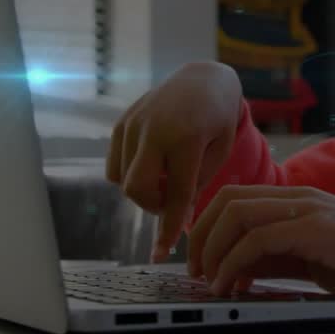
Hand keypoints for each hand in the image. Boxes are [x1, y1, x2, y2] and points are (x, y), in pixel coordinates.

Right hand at [106, 61, 242, 261]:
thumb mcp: (220, 151)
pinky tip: (152, 165)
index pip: (175, 194)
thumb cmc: (218, 120)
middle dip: (153, 207)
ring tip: (167, 177)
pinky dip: (130, 175)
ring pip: (123, 181)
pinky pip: (114, 167)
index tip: (162, 253)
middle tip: (173, 201)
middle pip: (136, 190)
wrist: (203, 80)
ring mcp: (133, 125)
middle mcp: (153, 130)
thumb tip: (176, 218)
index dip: (170, 227)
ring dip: (144, 191)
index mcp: (186, 138)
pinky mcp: (120, 124)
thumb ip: (197, 183)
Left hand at [188, 185, 334, 297]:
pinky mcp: (318, 230)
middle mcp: (301, 197)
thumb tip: (239, 268)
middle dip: (199, 237)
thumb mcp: (316, 258)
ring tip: (210, 283)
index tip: (200, 262)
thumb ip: (281, 256)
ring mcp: (310, 210)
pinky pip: (258, 240)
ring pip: (236, 214)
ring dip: (211, 251)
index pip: (235, 198)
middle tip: (196, 274)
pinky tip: (233, 286)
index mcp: (300, 200)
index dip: (206, 228)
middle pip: (226, 199)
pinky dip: (234, 264)